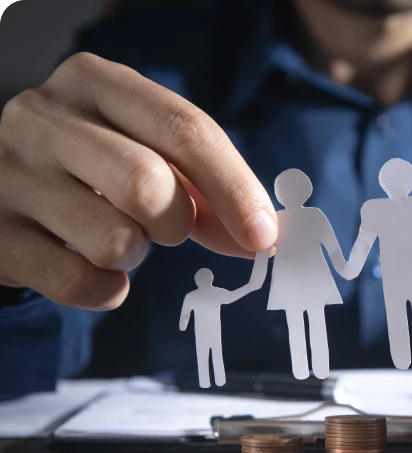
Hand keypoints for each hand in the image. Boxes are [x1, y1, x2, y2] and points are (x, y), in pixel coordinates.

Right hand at [0, 52, 276, 309]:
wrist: (2, 187)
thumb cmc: (93, 167)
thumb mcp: (146, 153)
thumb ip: (204, 189)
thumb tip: (260, 236)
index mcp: (96, 83)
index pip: (185, 129)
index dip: (235, 188)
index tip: (264, 235)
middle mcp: (44, 117)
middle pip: (148, 183)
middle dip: (178, 223)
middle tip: (170, 230)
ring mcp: (10, 174)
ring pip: (114, 239)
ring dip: (138, 255)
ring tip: (121, 239)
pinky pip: (79, 283)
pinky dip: (108, 290)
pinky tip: (100, 273)